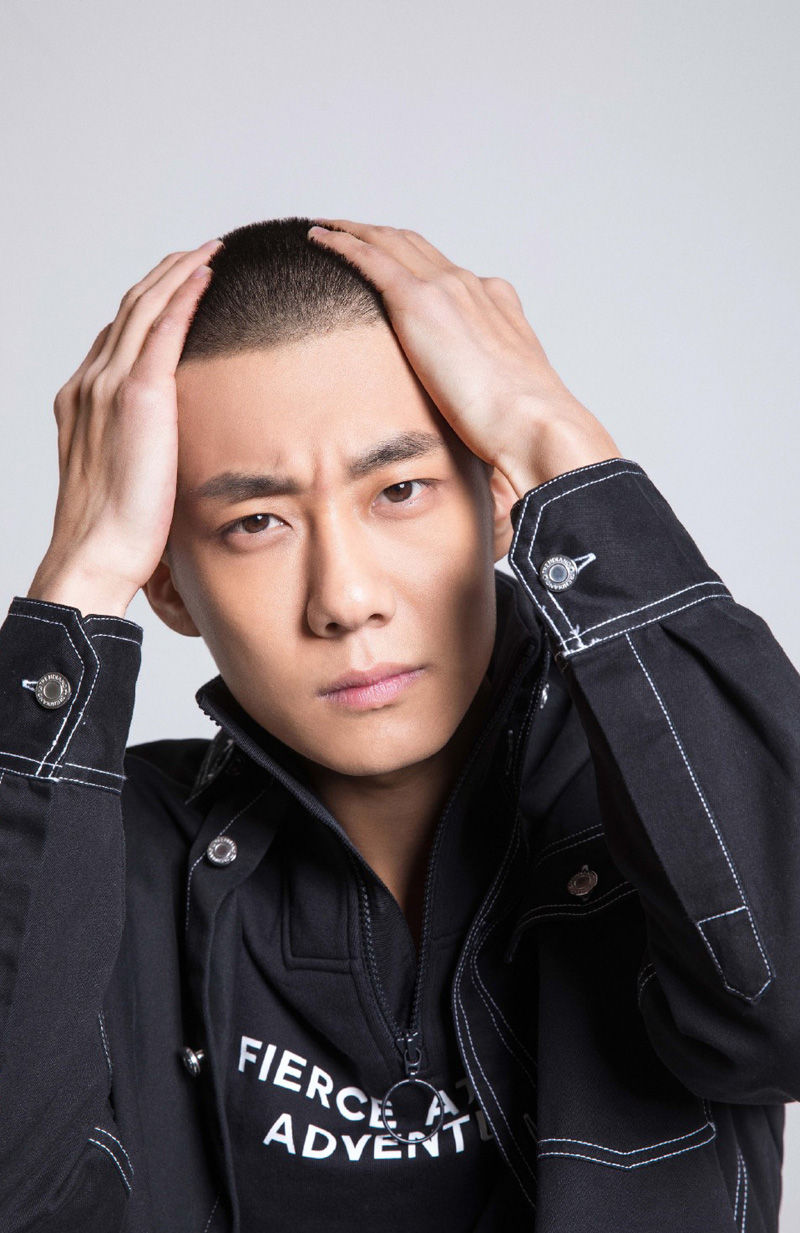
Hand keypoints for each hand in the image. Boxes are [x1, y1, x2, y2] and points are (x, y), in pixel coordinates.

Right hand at [27, 238, 222, 617]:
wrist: (97, 553)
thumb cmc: (118, 531)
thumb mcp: (131, 475)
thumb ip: (147, 445)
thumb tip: (176, 448)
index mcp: (85, 398)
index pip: (121, 335)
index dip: (151, 305)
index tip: (182, 287)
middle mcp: (91, 382)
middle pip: (131, 309)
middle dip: (166, 276)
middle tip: (202, 253)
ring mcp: (109, 385)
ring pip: (145, 307)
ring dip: (179, 272)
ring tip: (210, 251)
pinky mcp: (137, 396)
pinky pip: (162, 329)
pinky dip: (183, 296)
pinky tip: (207, 275)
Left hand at [307, 219, 621, 495]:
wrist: (535, 425)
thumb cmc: (524, 430)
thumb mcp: (502, 403)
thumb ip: (482, 395)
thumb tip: (472, 424)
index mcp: (496, 305)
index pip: (446, 272)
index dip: (414, 262)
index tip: (391, 264)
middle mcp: (471, 287)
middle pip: (415, 247)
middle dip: (380, 237)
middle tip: (346, 232)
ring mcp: (446, 289)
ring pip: (389, 242)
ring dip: (355, 231)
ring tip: (325, 229)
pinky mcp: (419, 302)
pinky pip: (369, 257)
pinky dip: (342, 242)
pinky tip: (317, 239)